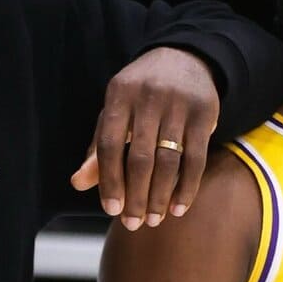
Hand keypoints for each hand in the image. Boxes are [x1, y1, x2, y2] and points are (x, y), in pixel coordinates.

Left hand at [70, 47, 218, 229]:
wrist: (183, 58)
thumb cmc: (140, 95)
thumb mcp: (115, 111)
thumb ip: (98, 147)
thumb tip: (77, 183)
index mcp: (119, 94)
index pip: (109, 144)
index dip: (109, 180)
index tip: (111, 210)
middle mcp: (148, 96)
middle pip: (140, 158)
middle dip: (136, 196)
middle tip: (133, 223)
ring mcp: (178, 104)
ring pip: (168, 161)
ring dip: (160, 196)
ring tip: (154, 219)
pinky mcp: (205, 113)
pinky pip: (196, 159)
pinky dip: (187, 187)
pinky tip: (179, 207)